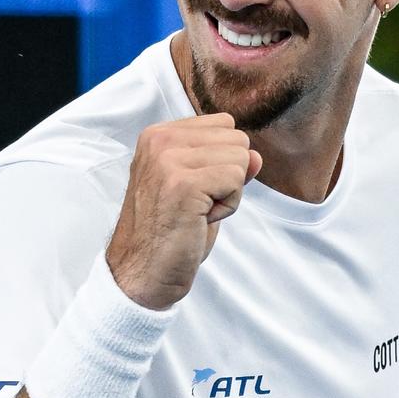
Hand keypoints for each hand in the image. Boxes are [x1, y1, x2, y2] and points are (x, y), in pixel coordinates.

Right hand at [105, 113, 262, 309]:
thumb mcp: (199, 187)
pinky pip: (236, 180)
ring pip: (241, 159)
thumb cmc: (170, 232)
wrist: (143, 272)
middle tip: (196, 204)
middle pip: (237, 140)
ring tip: (196, 212)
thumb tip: (256, 155)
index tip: (194, 188)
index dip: (222, 161)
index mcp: (159, 134)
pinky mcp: (183, 183)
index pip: (224, 125)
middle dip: (228, 176)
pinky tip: (200, 220)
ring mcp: (169, 160)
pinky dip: (228, 206)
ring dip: (229, 193)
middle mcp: (160, 140)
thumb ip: (226, 163)